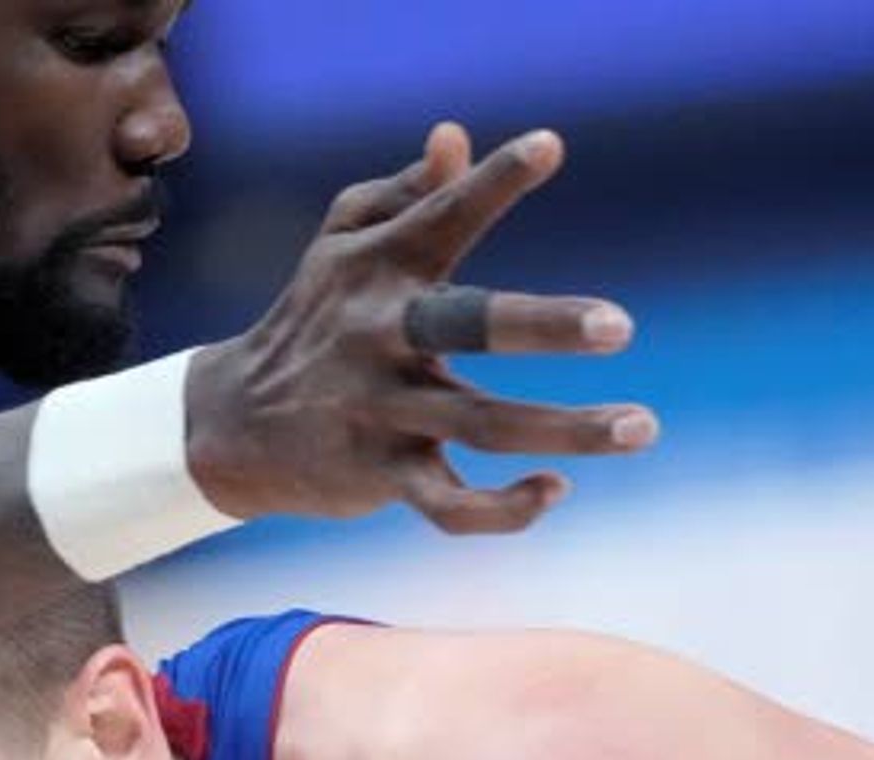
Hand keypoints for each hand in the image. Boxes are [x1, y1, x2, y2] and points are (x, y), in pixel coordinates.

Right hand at [185, 123, 657, 536]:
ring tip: (643, 426)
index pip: (441, 214)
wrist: (231, 425)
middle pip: (469, 327)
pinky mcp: (382, 475)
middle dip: (544, 327)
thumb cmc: (312, 318)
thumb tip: (456, 136)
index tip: (551, 147)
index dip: (492, 181)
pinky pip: (449, 506)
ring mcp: (382, 409)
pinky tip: (554, 491)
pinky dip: (503, 509)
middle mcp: (381, 333)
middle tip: (621, 325)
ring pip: (484, 426)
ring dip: (568, 432)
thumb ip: (405, 193)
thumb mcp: (343, 245)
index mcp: (379, 266)